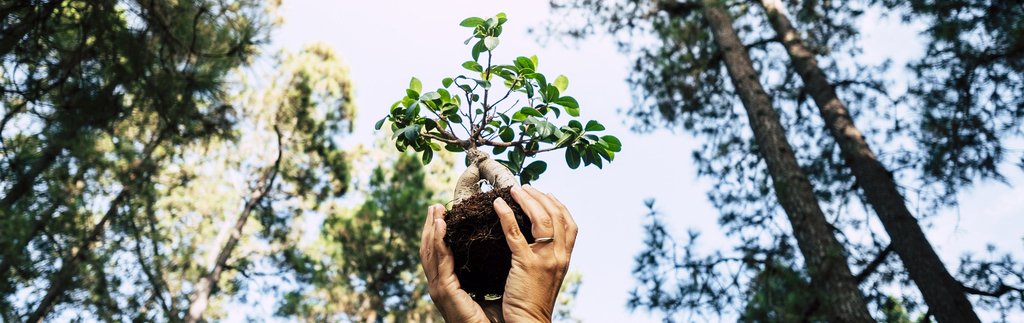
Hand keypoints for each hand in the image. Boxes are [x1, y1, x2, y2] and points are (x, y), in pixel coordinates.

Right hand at [420, 204, 490, 322]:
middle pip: (429, 251)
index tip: (441, 215)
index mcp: (450, 286)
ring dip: (431, 229)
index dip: (438, 235)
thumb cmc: (497, 319)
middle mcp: (440, 287)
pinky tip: (440, 226)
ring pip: (430, 253)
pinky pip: (440, 261)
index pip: (439, 255)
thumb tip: (499, 251)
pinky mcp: (445, 291)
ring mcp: (440, 289)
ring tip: (435, 211)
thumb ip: (488, 272)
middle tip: (434, 207)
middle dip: (429, 228)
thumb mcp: (490, 288)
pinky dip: (438, 241)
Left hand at [494, 185, 577, 322]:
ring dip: (527, 200)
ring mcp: (545, 259)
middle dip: (541, 197)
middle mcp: (559, 256)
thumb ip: (546, 258)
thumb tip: (535, 240)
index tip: (545, 194)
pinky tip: (498, 204)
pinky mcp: (527, 264)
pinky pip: (515, 233)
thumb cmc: (534, 302)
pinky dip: (507, 215)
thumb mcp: (548, 277)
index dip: (559, 205)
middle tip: (525, 188)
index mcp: (565, 258)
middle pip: (557, 216)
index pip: (571, 224)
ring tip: (515, 190)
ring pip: (542, 219)